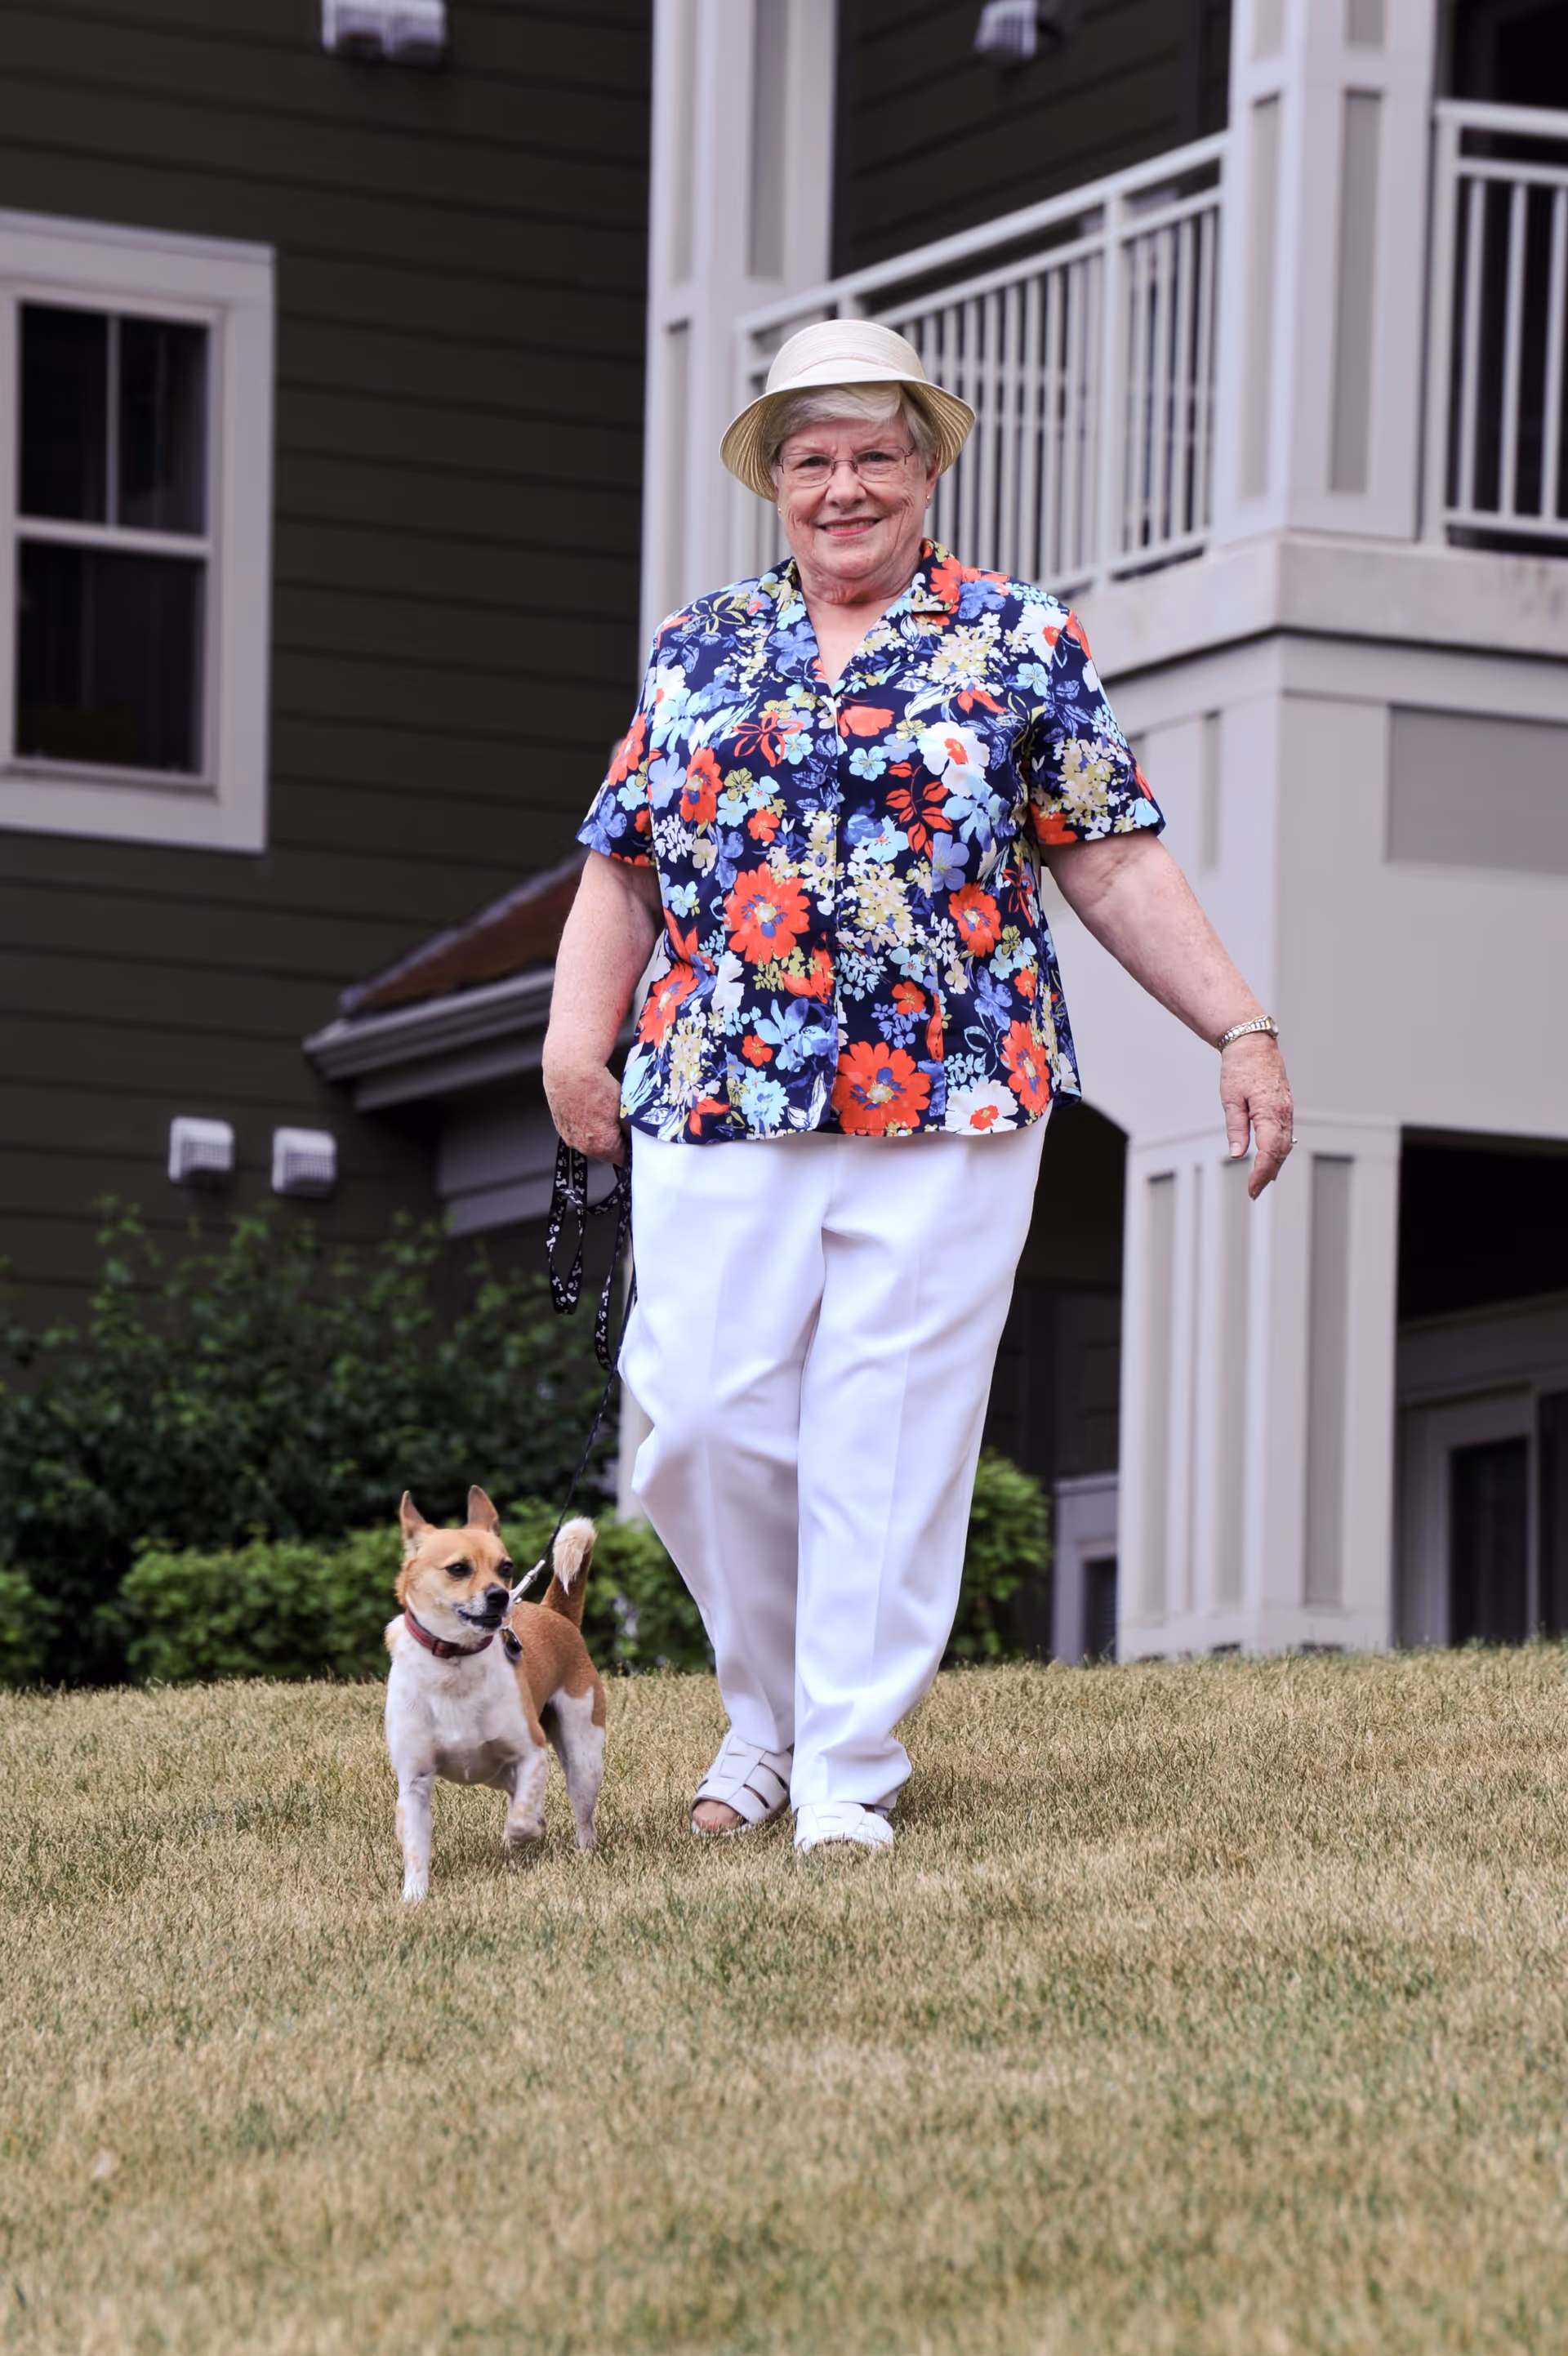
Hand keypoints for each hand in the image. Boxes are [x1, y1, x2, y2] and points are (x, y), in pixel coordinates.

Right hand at [542, 1057, 626, 1163]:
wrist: (569, 1070)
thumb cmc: (596, 1086)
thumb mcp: (625, 1108)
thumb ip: (632, 1128)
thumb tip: (637, 1135)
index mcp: (602, 1145)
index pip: (623, 1159)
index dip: (630, 1149)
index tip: (634, 1140)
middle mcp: (582, 1146)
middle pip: (605, 1152)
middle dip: (615, 1141)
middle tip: (620, 1122)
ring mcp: (569, 1136)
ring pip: (591, 1142)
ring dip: (600, 1133)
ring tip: (604, 1112)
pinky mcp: (560, 1126)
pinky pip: (578, 1132)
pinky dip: (586, 1125)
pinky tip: (591, 1109)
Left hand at [1220, 1035, 1293, 1197]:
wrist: (1254, 1044)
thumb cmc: (1241, 1067)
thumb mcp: (1231, 1098)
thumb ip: (1236, 1128)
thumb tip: (1237, 1153)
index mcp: (1270, 1112)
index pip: (1269, 1152)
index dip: (1260, 1174)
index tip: (1251, 1189)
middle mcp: (1284, 1114)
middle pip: (1280, 1153)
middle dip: (1268, 1175)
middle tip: (1254, 1192)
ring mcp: (1287, 1111)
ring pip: (1285, 1146)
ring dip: (1275, 1165)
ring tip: (1262, 1182)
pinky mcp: (1285, 1108)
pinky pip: (1285, 1135)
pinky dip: (1279, 1151)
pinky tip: (1272, 1159)